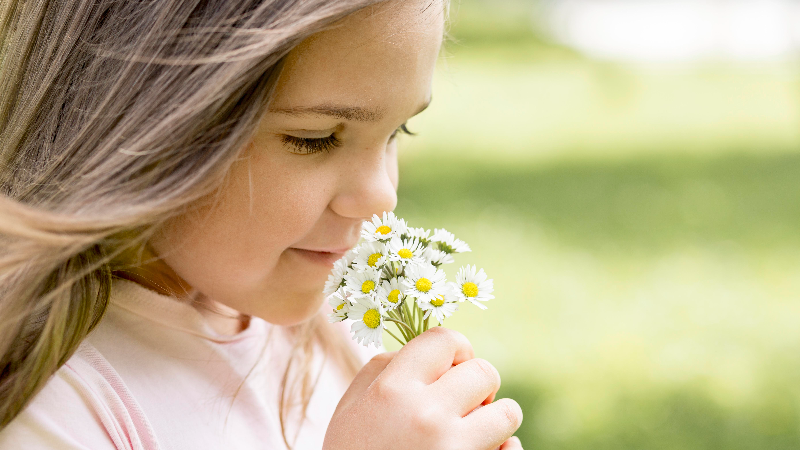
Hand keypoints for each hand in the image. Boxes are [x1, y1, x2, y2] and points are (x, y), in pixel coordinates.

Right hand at [323, 327, 522, 449]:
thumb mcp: (350, 410)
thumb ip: (381, 371)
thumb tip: (426, 352)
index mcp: (393, 390)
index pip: (446, 340)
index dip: (455, 351)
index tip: (450, 369)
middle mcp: (427, 415)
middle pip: (484, 371)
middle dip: (477, 386)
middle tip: (461, 405)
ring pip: (507, 411)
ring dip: (494, 419)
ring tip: (470, 433)